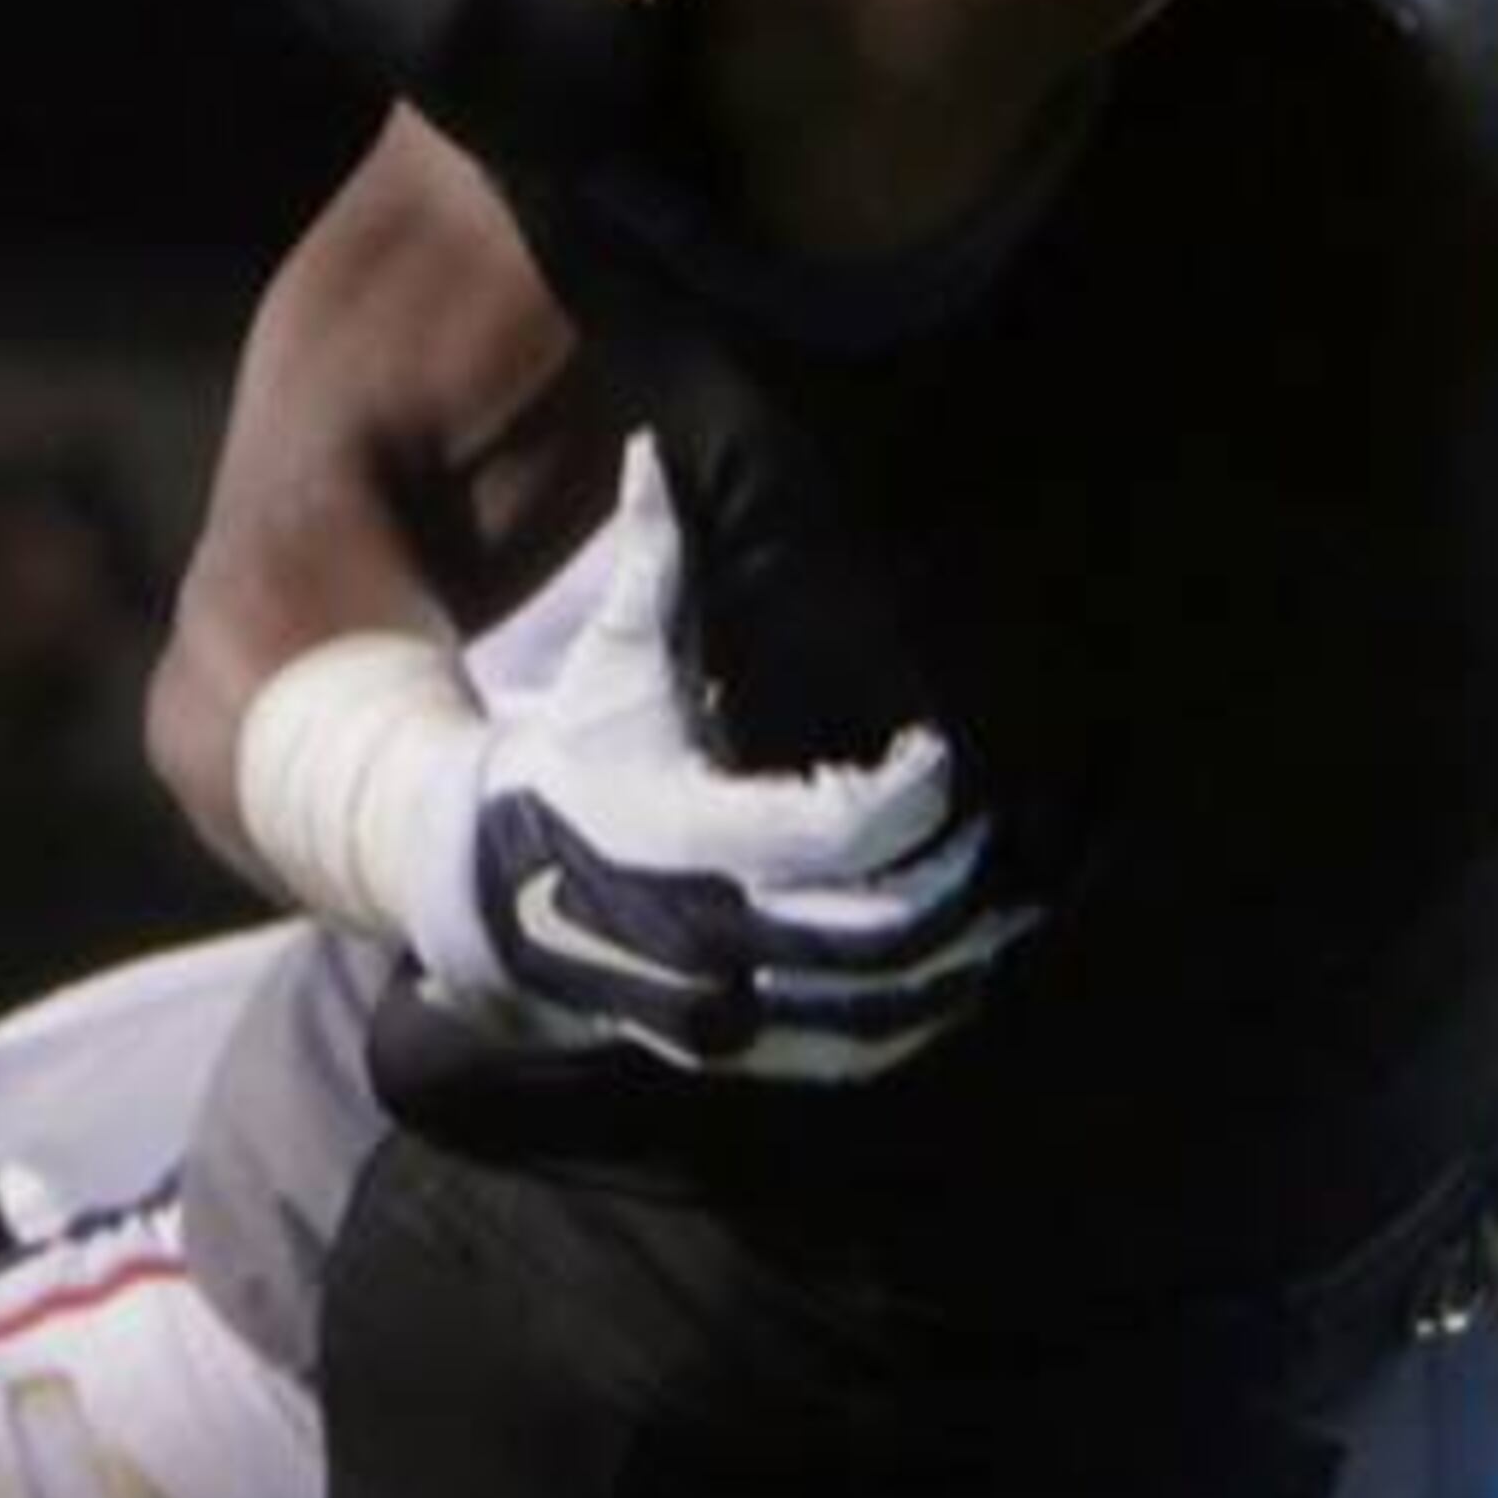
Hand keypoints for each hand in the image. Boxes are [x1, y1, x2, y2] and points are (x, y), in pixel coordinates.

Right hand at [447, 444, 1028, 1082]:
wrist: (485, 892)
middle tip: (999, 831)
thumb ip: (648, 563)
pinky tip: (966, 968)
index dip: (904, 794)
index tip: (936, 752)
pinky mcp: (739, 1050)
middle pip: (878, 929)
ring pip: (879, 1006)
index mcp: (686, 834)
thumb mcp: (607, 666)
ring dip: (960, 957)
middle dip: (956, 881)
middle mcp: (710, 934)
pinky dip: (921, 1016)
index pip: (830, 831)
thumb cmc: (572, 757)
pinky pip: (853, 1052)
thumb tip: (648, 444)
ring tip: (1011, 901)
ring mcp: (726, 1008)